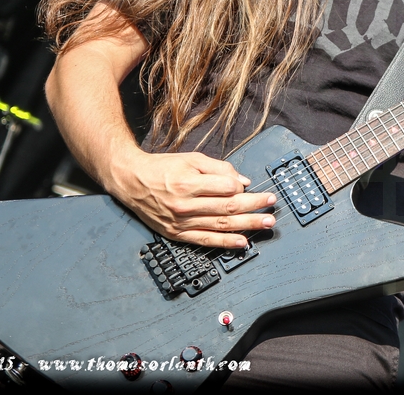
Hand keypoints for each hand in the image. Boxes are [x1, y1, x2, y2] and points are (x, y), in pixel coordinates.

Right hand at [109, 149, 275, 247]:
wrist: (131, 181)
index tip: (254, 187)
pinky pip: (205, 240)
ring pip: (220, 226)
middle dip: (254, 207)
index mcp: (188, 184)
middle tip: (272, 205)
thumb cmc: (162, 168)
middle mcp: (185, 205)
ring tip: (266, 224)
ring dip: (247, 226)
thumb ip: (218, 168)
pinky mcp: (177, 233)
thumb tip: (242, 181)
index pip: (225, 188)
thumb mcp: (191, 159)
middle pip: (227, 209)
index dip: (242, 188)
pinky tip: (243, 243)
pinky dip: (225, 242)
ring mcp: (181, 222)